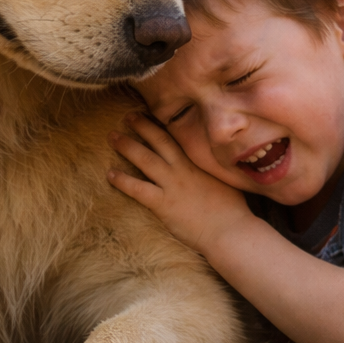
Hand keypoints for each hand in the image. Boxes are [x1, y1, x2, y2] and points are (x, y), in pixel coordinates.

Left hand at [107, 112, 253, 253]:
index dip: (163, 125)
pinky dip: (123, 181)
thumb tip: (212, 161)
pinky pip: (138, 189)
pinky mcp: (164, 204)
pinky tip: (110, 174)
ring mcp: (172, 185)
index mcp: (198, 162)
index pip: (178, 138)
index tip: (151, 114)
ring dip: (127, 146)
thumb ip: (213, 168)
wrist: (231, 231)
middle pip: (159, 140)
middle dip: (143, 126)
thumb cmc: (233, 210)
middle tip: (128, 116)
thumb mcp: (226, 180)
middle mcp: (183, 169)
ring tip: (112, 136)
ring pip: (145, 159)